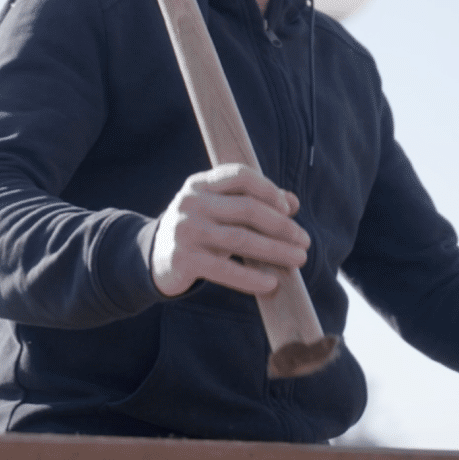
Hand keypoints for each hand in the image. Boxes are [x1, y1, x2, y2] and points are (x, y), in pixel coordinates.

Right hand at [150, 163, 309, 297]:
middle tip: (304, 241)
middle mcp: (192, 202)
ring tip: (298, 259)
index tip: (288, 209)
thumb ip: (253, 201)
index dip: (268, 189)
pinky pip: (225, 269)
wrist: (154, 257)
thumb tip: (292, 202)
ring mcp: (186, 231)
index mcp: (201, 184)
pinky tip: (271, 284)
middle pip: (247, 209)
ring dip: (275, 251)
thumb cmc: (199, 230)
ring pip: (241, 239)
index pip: (240, 175)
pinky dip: (251, 278)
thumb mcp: (220, 210)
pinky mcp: (184, 259)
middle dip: (282, 226)